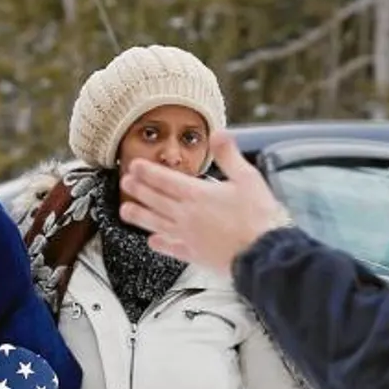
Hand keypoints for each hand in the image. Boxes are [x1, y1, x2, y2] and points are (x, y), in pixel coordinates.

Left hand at [117, 131, 291, 273]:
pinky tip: (153, 242)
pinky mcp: (194, 255)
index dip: (147, 171)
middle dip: (138, 190)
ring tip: (125, 212)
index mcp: (197, 194)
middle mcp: (186, 215)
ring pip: (156, 224)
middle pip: (155, 200)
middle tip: (125, 183)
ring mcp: (188, 236)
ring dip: (139, 216)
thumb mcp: (247, 178)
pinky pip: (171, 248)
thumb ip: (229, 155)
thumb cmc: (258, 217)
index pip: (164, 179)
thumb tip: (219, 134)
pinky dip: (160, 244)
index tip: (134, 166)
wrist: (263, 253)